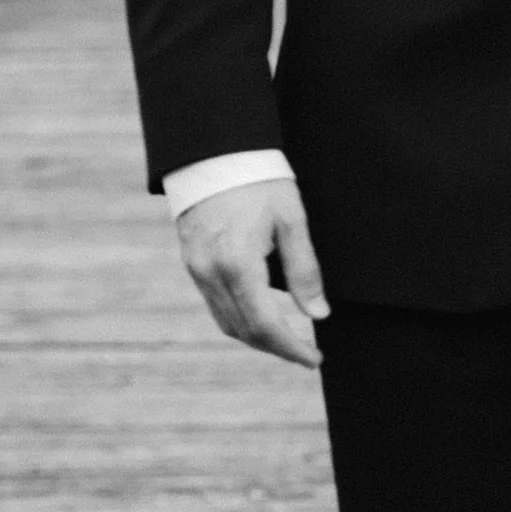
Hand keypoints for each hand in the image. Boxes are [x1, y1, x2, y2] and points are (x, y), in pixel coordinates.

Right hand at [175, 179, 330, 367]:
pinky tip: (260, 315)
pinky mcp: (192, 262)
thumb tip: (318, 313)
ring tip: (287, 339)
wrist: (214, 152)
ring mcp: (197, 269)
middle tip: (306, 354)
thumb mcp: (292, 220)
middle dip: (276, 348)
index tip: (313, 359)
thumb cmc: (259, 180)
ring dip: (257, 337)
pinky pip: (215, 304)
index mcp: (238, 264)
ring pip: (226, 322)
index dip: (291, 348)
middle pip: (244, 331)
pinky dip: (239, 318)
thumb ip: (305, 270)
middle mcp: (211, 273)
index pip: (266, 325)